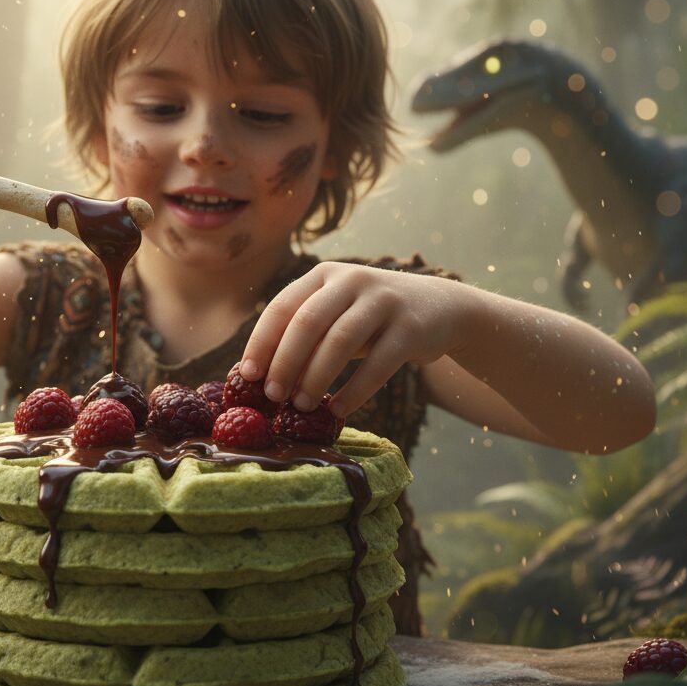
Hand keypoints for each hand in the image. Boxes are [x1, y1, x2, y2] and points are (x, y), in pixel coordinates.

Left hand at [240, 262, 466, 417]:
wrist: (439, 308)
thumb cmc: (371, 319)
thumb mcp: (337, 314)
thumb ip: (305, 334)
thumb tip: (259, 378)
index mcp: (324, 275)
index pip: (282, 307)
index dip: (261, 342)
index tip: (247, 376)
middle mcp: (352, 280)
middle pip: (307, 323)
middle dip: (285, 363)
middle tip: (272, 396)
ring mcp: (384, 301)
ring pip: (340, 342)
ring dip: (316, 379)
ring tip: (301, 407)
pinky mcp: (410, 327)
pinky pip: (377, 365)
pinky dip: (355, 392)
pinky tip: (339, 410)